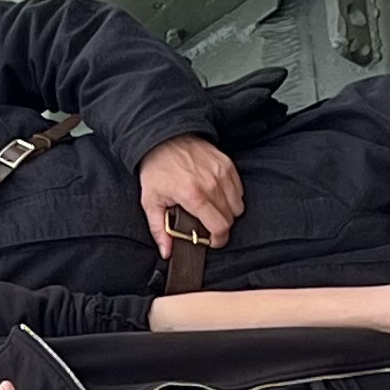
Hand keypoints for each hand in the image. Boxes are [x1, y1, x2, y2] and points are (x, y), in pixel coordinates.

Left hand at [134, 136, 245, 259]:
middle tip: (208, 224)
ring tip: (212, 209)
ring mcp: (222, 172)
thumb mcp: (150, 201)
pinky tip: (217, 194)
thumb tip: (167, 251)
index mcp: (193, 195)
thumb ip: (159, 230)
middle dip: (221, 226)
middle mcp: (211, 184)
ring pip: (238, 204)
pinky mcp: (227, 164)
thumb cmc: (156, 169)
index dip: (218, 239)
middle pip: (231, 218)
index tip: (212, 241)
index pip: (220, 226)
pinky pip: (239, 189)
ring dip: (228, 211)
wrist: (163, 138)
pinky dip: (232, 196)